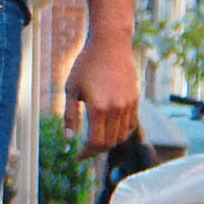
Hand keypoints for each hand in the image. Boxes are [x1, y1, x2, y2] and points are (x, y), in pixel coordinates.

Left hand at [69, 34, 140, 149]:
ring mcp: (129, 105)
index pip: (96, 142)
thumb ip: (70, 115)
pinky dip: (121, 133)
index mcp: (99, 108)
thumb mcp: (71, 89)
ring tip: (95, 142)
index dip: (86, 153)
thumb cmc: (85, 65)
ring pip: (122, 136)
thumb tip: (68, 138)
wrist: (110, 46)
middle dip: (96, 151)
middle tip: (84, 151)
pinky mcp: (135, 100)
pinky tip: (110, 131)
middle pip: (109, 142)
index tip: (77, 156)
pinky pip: (131, 125)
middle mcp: (117, 109)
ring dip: (109, 143)